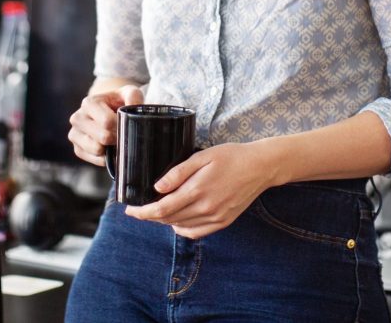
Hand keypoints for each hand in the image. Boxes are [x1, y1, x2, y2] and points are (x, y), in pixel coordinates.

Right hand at [67, 84, 142, 166]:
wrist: (107, 111)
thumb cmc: (118, 102)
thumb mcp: (128, 93)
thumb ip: (134, 96)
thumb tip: (134, 105)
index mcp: (88, 103)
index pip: (106, 121)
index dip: (121, 126)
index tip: (128, 125)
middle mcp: (77, 118)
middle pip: (103, 137)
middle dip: (117, 138)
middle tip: (124, 134)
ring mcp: (75, 134)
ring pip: (97, 150)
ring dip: (111, 148)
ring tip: (116, 140)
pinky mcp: (77, 149)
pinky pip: (95, 160)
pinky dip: (106, 157)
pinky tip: (110, 148)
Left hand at [124, 142, 277, 238]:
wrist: (260, 167)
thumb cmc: (231, 156)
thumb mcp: (202, 156)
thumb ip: (178, 172)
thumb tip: (157, 188)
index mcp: (197, 191)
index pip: (162, 209)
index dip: (143, 213)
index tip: (130, 211)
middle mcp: (206, 208)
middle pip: (169, 219)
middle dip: (150, 216)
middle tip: (139, 209)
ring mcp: (215, 218)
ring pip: (181, 227)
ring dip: (165, 221)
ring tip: (156, 211)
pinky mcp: (223, 222)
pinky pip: (196, 233)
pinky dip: (182, 229)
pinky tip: (177, 220)